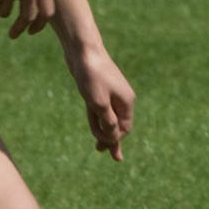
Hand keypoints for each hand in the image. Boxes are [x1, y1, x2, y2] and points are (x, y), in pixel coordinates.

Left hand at [67, 46, 133, 160]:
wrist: (82, 50)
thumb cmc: (92, 76)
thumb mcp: (99, 103)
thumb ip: (107, 122)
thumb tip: (114, 138)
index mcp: (126, 102)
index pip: (124, 128)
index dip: (114, 139)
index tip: (102, 145)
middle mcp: (120, 98)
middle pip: (117, 124)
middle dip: (112, 139)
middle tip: (112, 157)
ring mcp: (108, 93)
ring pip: (106, 116)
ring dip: (102, 130)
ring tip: (99, 149)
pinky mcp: (96, 88)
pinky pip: (98, 108)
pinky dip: (97, 119)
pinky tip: (97, 128)